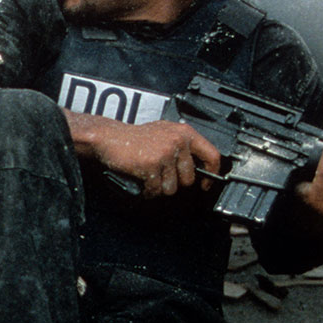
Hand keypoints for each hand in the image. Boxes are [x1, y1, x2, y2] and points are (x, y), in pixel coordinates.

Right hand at [90, 119, 220, 198]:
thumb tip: (201, 165)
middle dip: (174, 182)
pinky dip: (148, 190)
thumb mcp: (165, 133)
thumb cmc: (135, 137)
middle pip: (188, 179)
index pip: (212, 156)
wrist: (109, 137)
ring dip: (159, 187)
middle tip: (161, 175)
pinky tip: (141, 180)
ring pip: (172, 187)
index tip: (205, 184)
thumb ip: (183, 145)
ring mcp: (165, 153)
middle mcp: (177, 141)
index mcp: (184, 133)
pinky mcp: (152, 165)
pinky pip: (156, 189)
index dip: (211, 174)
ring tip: (149, 175)